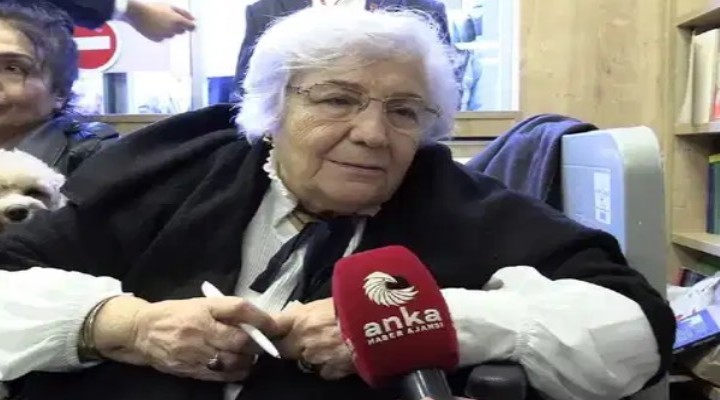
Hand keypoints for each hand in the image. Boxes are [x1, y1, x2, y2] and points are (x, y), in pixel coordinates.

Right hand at [92, 295, 278, 381]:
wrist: (142, 331)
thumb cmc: (176, 313)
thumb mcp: (201, 303)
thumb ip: (227, 309)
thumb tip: (255, 318)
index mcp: (204, 309)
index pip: (238, 310)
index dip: (260, 318)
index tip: (274, 325)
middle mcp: (200, 331)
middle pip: (239, 340)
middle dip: (257, 344)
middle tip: (265, 344)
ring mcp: (195, 353)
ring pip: (232, 361)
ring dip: (248, 360)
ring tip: (251, 356)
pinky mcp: (190, 369)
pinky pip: (219, 375)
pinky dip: (235, 372)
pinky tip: (239, 367)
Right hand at [124, 1, 195, 41]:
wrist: (138, 13)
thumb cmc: (154, 7)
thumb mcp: (171, 7)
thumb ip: (184, 13)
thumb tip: (194, 19)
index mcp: (178, 21)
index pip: (192, 27)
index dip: (190, 25)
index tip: (187, 24)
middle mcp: (173, 30)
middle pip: (182, 31)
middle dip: (178, 26)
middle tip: (168, 19)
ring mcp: (166, 36)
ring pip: (172, 34)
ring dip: (169, 29)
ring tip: (159, 21)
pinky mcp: (159, 40)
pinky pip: (163, 37)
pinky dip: (161, 33)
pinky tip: (154, 26)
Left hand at [275, 298, 354, 379]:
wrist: (381, 320)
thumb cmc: (355, 303)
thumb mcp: (328, 299)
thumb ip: (308, 310)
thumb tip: (295, 313)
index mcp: (300, 317)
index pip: (273, 325)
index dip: (270, 329)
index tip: (270, 331)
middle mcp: (303, 339)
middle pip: (285, 349)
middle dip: (293, 345)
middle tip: (308, 337)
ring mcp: (316, 358)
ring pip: (306, 361)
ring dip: (314, 355)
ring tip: (333, 343)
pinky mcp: (331, 372)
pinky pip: (324, 371)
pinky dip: (330, 365)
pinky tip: (343, 354)